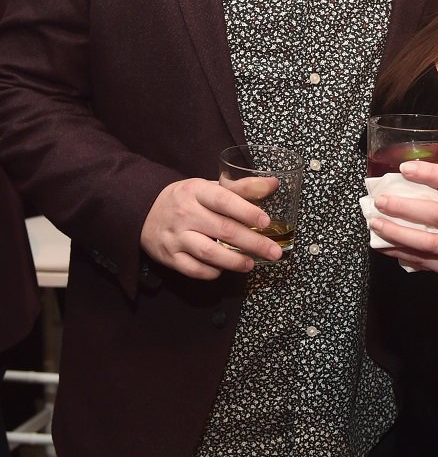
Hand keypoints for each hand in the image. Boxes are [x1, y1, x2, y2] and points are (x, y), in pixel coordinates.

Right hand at [140, 177, 282, 279]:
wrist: (144, 211)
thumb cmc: (187, 199)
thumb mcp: (210, 187)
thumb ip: (242, 188)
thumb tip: (273, 184)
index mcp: (197, 191)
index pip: (224, 200)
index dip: (247, 211)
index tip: (266, 222)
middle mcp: (185, 213)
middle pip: (223, 230)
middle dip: (253, 243)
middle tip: (274, 252)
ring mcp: (176, 237)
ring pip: (209, 253)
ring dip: (234, 261)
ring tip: (251, 264)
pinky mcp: (169, 257)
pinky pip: (195, 269)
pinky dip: (212, 272)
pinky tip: (224, 269)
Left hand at [368, 159, 437, 298]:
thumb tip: (404, 182)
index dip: (431, 173)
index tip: (404, 168)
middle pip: (437, 214)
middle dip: (405, 207)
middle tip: (381, 200)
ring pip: (427, 241)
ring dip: (397, 232)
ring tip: (376, 224)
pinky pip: (421, 259)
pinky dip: (398, 252)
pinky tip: (381, 245)